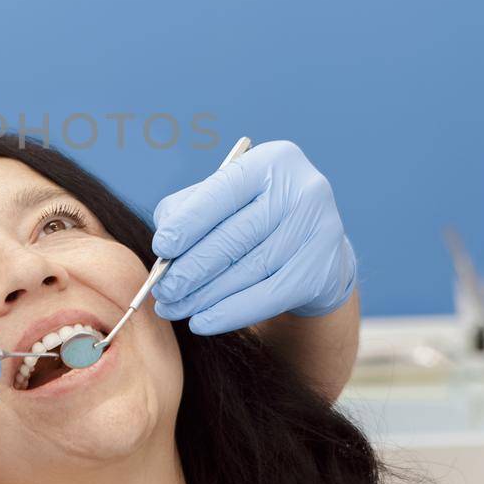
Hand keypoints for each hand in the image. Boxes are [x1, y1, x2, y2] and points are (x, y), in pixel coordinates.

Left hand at [150, 139, 355, 334]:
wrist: (315, 248)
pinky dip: (229, 313)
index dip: (188, 223)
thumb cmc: (255, 217)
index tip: (160, 249)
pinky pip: (267, 298)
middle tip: (162, 290)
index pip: (222, 192)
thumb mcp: (226, 200)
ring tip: (173, 308)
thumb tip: (164, 244)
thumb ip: (187, 209)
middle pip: (234, 237)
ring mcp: (320, 230)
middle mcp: (302, 190)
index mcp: (273, 161)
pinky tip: (201, 322)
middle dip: (190, 269)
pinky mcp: (322, 272)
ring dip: (203, 296)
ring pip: (247, 271)